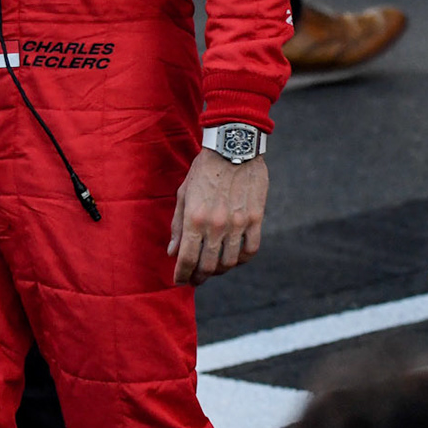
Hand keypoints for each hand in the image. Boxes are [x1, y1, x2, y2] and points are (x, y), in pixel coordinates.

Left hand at [168, 148, 266, 284]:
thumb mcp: (184, 194)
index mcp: (194, 218)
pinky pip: (251, 249)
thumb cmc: (204, 169)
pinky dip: (242, 259)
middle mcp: (216, 225)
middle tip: (196, 278)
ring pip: (230, 262)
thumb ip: (178, 225)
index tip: (180, 280)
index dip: (182, 275)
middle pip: (208, 265)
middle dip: (199, 277)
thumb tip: (172, 252)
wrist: (233, 146)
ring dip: (220, 270)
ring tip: (214, 268)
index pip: (187, 259)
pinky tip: (235, 257)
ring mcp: (238, 223)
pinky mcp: (256, 218)